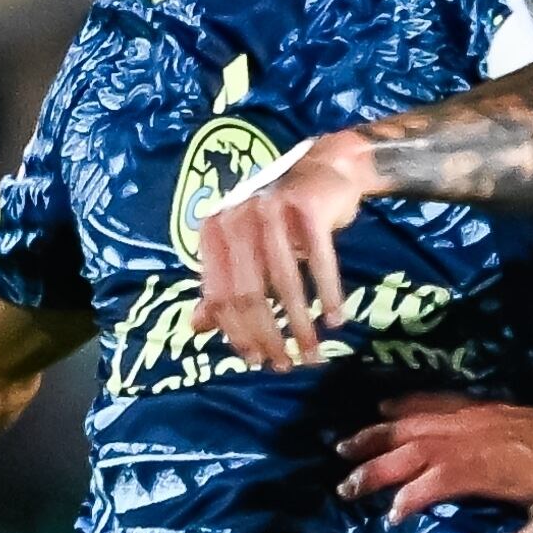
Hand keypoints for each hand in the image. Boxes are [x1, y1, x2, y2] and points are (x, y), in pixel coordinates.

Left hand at [197, 130, 375, 368]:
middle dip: (269, 337)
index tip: (256, 360)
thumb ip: (221, 285)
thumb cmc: (282, 217)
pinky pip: (319, 263)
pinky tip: (335, 320)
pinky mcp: (307, 207)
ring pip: (284, 284)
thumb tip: (197, 328)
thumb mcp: (246, 249)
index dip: (237, 333)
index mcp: (214, 231)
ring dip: (300, 326)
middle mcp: (237, 218)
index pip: (219, 295)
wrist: (326, 168)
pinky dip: (328, 296)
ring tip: (313, 352)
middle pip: (249, 294)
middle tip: (288, 365)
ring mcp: (272, 210)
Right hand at [337, 380, 532, 532]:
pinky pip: (436, 402)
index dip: (411, 496)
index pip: (440, 479)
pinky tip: (383, 408)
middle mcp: (477, 438)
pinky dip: (407, 404)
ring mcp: (477, 419)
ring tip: (344, 447)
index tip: (388, 517)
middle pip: (417, 448)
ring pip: (418, 423)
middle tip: (343, 486)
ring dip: (380, 434)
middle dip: (378, 466)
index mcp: (493, 468)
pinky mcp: (482, 408)